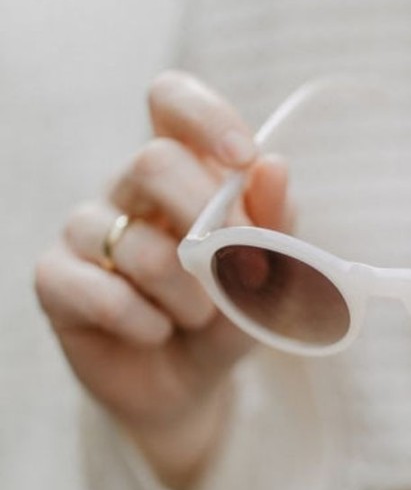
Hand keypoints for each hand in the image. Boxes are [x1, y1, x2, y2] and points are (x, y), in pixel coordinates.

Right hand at [35, 72, 290, 488]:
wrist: (185, 388)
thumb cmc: (226, 319)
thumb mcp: (269, 279)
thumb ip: (277, 226)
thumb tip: (274, 166)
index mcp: (180, 169)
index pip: (169, 100)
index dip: (203, 115)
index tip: (243, 157)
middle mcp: (126, 189)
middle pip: (152, 161)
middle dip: (207, 218)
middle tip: (237, 268)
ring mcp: (85, 231)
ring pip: (138, 244)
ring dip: (188, 295)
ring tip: (198, 318)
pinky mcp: (55, 279)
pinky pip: (101, 292)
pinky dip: (146, 322)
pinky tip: (156, 333)